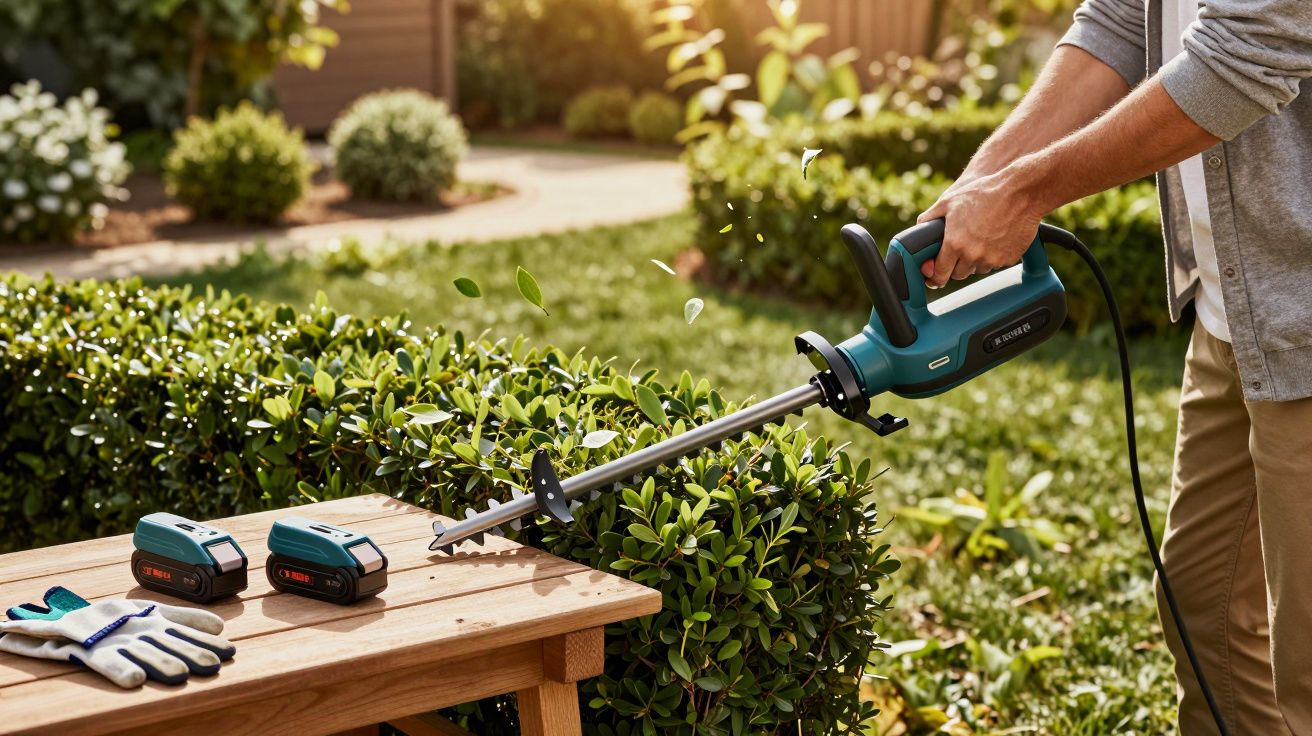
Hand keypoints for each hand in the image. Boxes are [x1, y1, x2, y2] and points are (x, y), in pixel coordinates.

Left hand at [916, 167, 1044, 287]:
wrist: (1020, 192)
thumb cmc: (984, 193)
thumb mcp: (949, 201)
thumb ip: (930, 217)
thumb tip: (920, 227)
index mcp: (955, 244)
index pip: (940, 274)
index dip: (935, 277)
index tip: (934, 278)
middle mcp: (972, 255)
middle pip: (958, 274)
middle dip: (955, 266)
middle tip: (958, 251)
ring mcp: (992, 259)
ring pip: (977, 269)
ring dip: (974, 261)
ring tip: (979, 239)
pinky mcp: (1009, 259)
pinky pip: (996, 264)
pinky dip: (993, 256)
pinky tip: (994, 238)